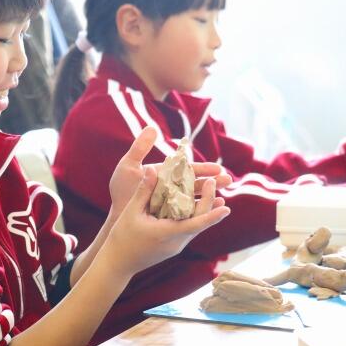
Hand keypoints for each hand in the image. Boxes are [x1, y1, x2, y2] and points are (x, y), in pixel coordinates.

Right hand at [105, 166, 230, 275]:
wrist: (117, 263)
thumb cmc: (121, 237)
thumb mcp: (131, 211)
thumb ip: (144, 190)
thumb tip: (152, 169)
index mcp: (167, 233)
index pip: (196, 224)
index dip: (212, 215)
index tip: (226, 205)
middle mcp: (176, 242)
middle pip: (200, 222)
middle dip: (210, 203)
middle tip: (214, 182)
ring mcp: (176, 247)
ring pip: (196, 226)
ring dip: (205, 210)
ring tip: (215, 193)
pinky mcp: (173, 247)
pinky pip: (189, 230)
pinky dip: (195, 217)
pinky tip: (198, 206)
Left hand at [108, 126, 231, 219]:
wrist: (117, 213)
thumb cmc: (122, 190)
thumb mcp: (128, 166)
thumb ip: (140, 148)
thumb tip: (153, 127)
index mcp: (167, 174)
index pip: (188, 170)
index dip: (203, 169)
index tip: (217, 168)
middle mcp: (173, 189)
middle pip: (196, 184)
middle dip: (212, 182)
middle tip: (227, 180)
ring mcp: (173, 204)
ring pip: (195, 199)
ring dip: (210, 198)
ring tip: (223, 198)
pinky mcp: (171, 218)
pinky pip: (187, 216)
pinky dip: (199, 214)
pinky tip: (210, 215)